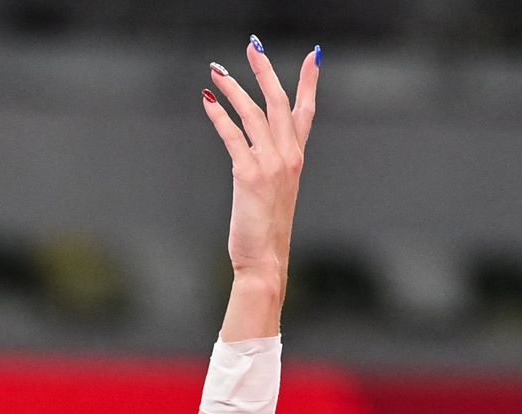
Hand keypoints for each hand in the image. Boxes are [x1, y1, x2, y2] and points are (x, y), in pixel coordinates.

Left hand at [204, 38, 320, 286]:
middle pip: (279, 102)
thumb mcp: (275, 193)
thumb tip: (256, 156)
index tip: (313, 56)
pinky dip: (220, 116)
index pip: (305, 112)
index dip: (309, 83)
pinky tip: (208, 102)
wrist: (266, 259)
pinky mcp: (249, 174)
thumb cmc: (266, 231)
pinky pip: (233, 136)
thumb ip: (270, 168)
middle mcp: (289, 156)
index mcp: (296, 159)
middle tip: (253, 46)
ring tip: (217, 71)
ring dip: (234, 88)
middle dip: (266, 71)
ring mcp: (271, 164)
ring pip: (254, 113)